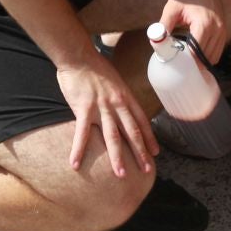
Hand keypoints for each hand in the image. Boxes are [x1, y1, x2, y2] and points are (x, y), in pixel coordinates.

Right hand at [55, 52, 153, 177]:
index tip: (155, 153)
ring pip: (112, 136)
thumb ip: (119, 98)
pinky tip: (75, 164)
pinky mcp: (83, 108)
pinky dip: (78, 150)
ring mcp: (101, 107)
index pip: (142, 121)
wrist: (79, 56)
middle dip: (140, 153)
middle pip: (131, 132)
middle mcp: (118, 104)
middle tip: (146, 170)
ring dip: (117, 157)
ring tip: (120, 174)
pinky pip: (82, 133)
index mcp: (126, 97)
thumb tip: (122, 111)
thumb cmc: (96, 68)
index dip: (149, 138)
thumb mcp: (115, 82)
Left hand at [159, 0, 226, 63]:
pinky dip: (209, 56)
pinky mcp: (224, 29)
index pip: (196, 52)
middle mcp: (217, 28)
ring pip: (214, 56)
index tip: (176, 68)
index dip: (187, 63)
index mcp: (204, 24)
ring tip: (188, 64)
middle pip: (206, 57)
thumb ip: (164, 26)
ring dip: (202, 62)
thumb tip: (156, 43)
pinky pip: (218, 50)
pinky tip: (197, 56)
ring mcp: (222, 29)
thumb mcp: (171, 8)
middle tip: (180, 68)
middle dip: (193, 65)